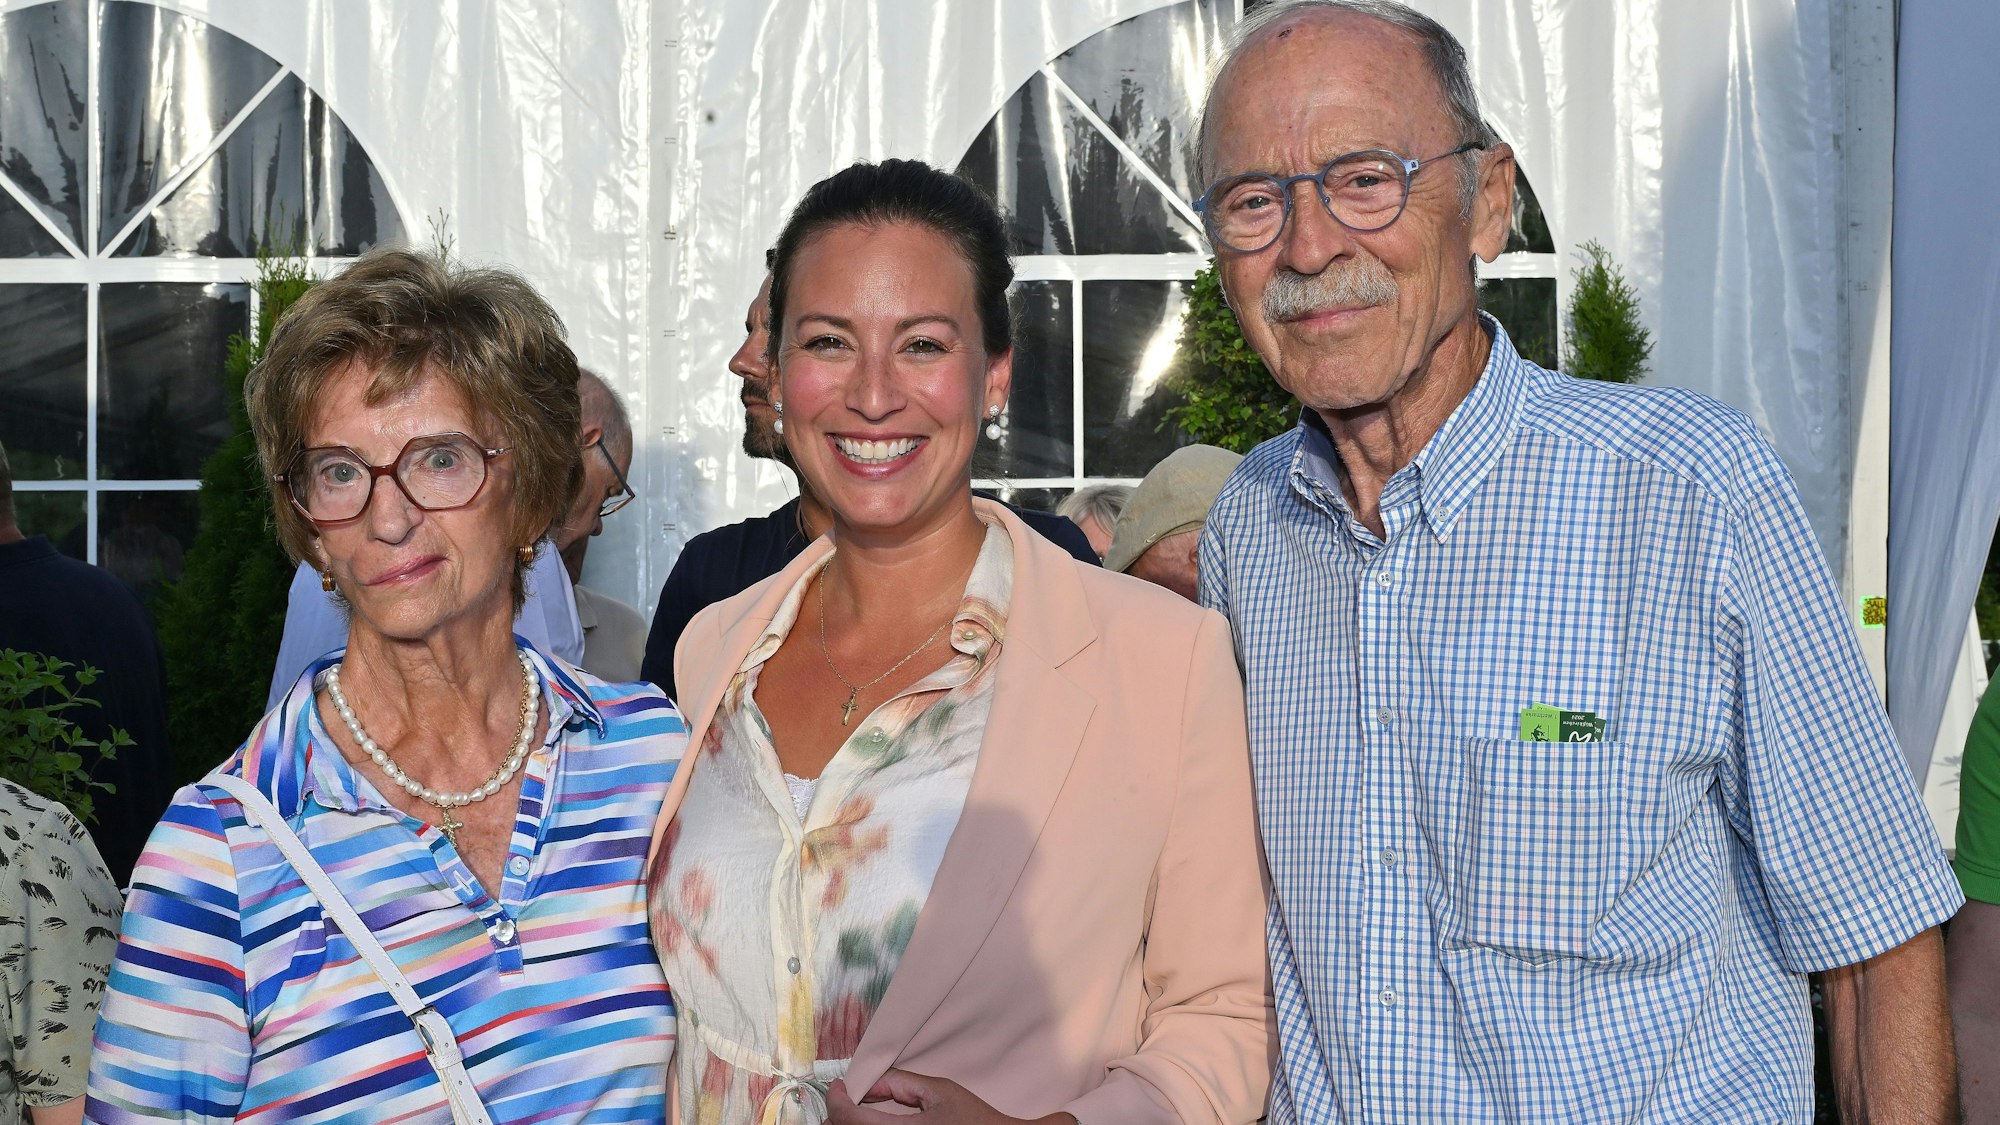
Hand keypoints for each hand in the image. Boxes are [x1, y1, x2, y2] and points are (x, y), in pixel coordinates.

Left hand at [824, 1069, 1076, 1124]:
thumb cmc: (974, 1119)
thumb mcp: (940, 1091)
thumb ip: (901, 1083)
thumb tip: (868, 1081)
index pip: (849, 1118)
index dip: (837, 1099)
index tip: (838, 1086)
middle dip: (839, 1114)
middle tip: (845, 1097)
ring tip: (857, 1111)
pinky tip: (871, 1124)